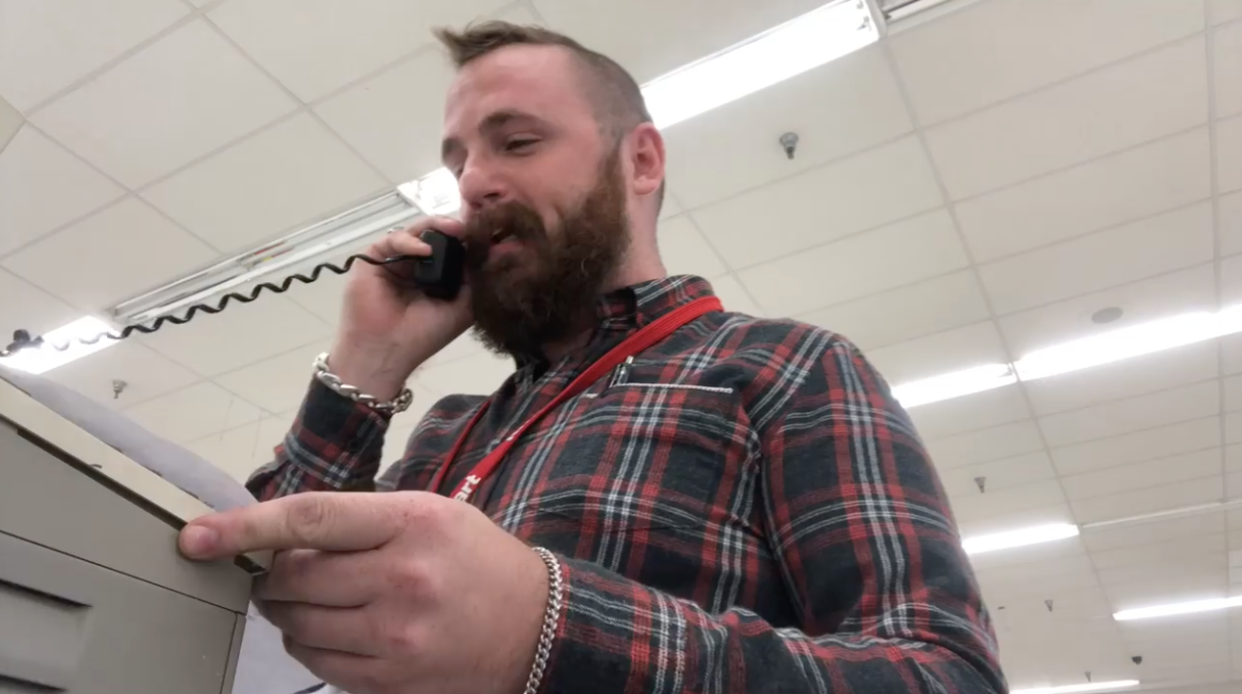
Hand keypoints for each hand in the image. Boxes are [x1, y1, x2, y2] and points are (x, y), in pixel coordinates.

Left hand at [179, 493, 549, 693]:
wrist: (536, 626)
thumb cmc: (477, 561)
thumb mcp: (431, 514)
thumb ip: (362, 520)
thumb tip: (280, 536)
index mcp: (412, 523)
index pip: (310, 519)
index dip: (244, 527)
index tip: (198, 535)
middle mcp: (402, 579)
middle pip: (293, 579)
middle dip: (272, 576)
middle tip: (282, 571)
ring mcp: (396, 637)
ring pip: (297, 627)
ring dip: (287, 613)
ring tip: (315, 601)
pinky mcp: (392, 680)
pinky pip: (318, 666)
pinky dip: (309, 646)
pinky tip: (334, 630)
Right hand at [331, 217, 473, 398]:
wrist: (388, 350)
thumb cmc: (424, 335)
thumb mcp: (462, 308)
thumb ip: (474, 281)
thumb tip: (489, 253)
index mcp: (434, 276)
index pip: (451, 248)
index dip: (465, 239)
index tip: (484, 233)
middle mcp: (414, 265)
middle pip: (433, 235)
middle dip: (452, 228)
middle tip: (468, 226)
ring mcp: (394, 260)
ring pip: (415, 231)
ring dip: (435, 227)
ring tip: (454, 230)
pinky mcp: (373, 258)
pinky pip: (393, 240)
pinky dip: (409, 241)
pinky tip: (425, 250)